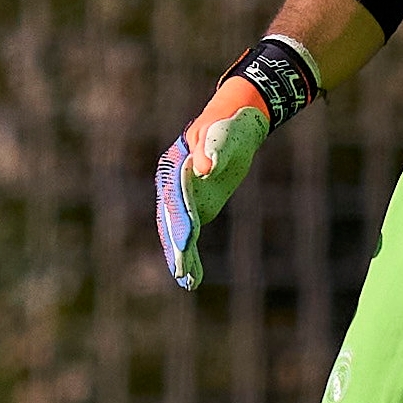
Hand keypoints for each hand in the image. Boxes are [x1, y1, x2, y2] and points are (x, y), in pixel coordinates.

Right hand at [154, 77, 271, 290]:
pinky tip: (192, 276)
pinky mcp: (196, 207)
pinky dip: (189, 253)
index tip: (184, 243)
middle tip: (181, 270)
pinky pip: (189, 233)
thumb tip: (205, 167)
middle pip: (172, 219)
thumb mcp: (223, 134)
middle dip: (176, 245)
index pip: (176, 199)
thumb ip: (214, 149)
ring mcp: (183, 198)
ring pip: (177, 231)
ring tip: (186, 281)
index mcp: (177, 167)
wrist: (230, 121)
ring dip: (180, 256)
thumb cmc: (228, 125)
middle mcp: (174, 185)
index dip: (179, 222)